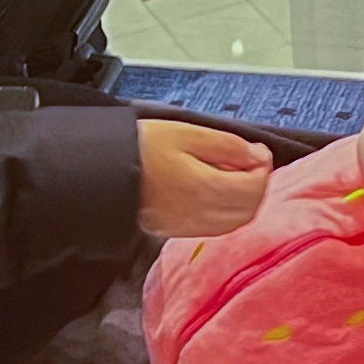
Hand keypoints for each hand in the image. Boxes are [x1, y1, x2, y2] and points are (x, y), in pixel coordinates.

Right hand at [138, 120, 272, 237]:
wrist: (101, 172)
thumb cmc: (139, 148)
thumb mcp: (186, 133)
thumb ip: (227, 145)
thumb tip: (257, 155)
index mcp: (206, 188)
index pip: (255, 187)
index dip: (263, 168)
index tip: (258, 152)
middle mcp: (201, 214)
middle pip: (250, 208)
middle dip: (257, 184)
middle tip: (249, 161)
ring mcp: (189, 226)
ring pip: (236, 221)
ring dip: (244, 199)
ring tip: (230, 173)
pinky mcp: (177, 231)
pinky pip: (217, 227)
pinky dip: (227, 211)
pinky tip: (215, 190)